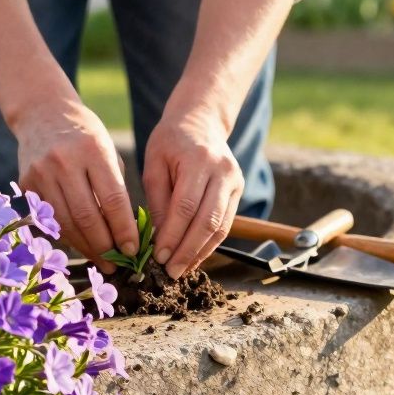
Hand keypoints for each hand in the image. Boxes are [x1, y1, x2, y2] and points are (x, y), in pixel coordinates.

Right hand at [12, 99, 138, 271]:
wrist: (42, 113)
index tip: (134, 249)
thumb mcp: (107, 150)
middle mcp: (64, 161)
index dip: (124, 230)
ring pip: (66, 223)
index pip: (113, 200)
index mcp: (93, 150)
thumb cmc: (85, 135)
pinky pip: (49, 219)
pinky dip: (67, 236)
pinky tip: (81, 246)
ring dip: (86, 248)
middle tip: (118, 264)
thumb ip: (115, 187)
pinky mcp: (26, 183)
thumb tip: (125, 234)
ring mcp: (41, 173)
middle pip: (87, 217)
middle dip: (105, 246)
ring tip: (102, 261)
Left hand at [143, 109, 243, 279]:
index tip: (158, 256)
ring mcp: (235, 181)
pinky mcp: (238, 191)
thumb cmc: (170, 142)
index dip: (173, 235)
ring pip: (220, 227)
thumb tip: (158, 240)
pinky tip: (193, 258)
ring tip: (181, 271)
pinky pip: (225, 224)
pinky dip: (209, 245)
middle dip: (188, 250)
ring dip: (200, 253)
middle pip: (207, 220)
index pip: (186, 205)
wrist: (201, 122)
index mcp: (199, 160)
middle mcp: (223, 171)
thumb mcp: (154, 164)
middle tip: (170, 272)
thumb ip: (157, 200)